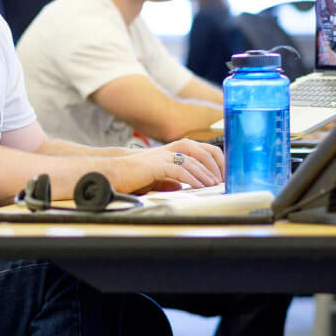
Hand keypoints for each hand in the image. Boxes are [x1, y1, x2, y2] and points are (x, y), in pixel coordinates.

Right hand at [107, 139, 224, 193]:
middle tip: (223, 179)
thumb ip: (169, 179)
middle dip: (216, 165)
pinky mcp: (156, 165)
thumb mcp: (156, 177)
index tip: (223, 174)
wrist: (112, 173)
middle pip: (202, 151)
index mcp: (172, 151)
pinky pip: (179, 170)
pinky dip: (192, 178)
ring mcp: (163, 156)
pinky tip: (199, 186)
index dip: (215, 160)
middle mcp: (170, 150)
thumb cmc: (132, 176)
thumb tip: (181, 186)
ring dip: (206, 174)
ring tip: (215, 184)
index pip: (201, 150)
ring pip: (193, 161)